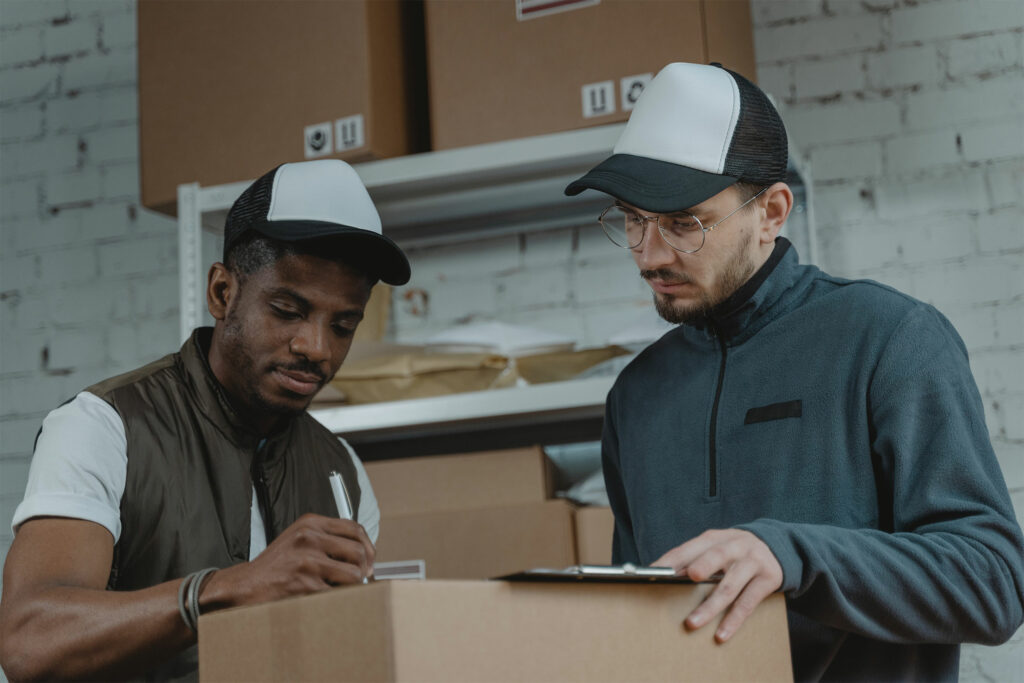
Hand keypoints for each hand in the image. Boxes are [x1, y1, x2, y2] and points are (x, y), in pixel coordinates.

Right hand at [204, 513, 374, 608]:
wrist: (245, 585)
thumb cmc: (276, 565)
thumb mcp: (299, 539)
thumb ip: (327, 539)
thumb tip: (365, 556)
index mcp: (310, 523)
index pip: (354, 528)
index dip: (368, 546)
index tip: (369, 560)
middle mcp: (309, 538)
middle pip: (358, 552)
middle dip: (364, 569)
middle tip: (360, 579)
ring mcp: (307, 561)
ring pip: (352, 575)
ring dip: (353, 586)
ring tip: (342, 589)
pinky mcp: (304, 584)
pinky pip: (336, 594)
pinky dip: (337, 599)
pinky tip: (326, 599)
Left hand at [652, 529, 781, 642]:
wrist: (777, 547)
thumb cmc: (734, 552)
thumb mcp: (715, 548)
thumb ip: (693, 559)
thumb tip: (662, 576)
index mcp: (715, 538)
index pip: (689, 548)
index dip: (671, 560)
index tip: (651, 572)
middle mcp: (735, 546)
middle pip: (717, 556)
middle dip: (703, 566)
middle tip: (688, 576)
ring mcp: (753, 562)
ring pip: (729, 586)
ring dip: (710, 606)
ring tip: (692, 622)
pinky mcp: (768, 579)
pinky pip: (748, 603)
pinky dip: (733, 620)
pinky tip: (721, 634)